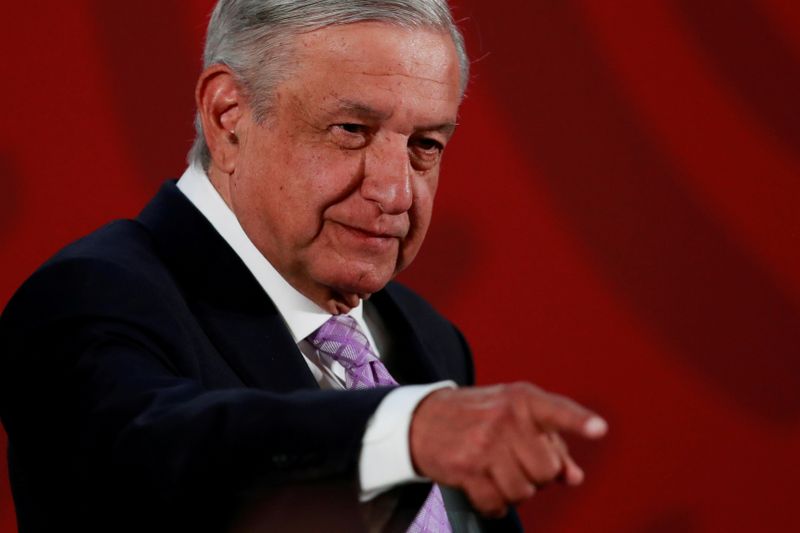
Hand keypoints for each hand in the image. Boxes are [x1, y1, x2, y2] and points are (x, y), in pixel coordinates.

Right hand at [409, 382, 606, 516]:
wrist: (423, 420)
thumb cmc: (478, 417)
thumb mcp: (515, 417)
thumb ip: (550, 443)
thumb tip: (574, 477)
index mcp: (522, 399)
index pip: (556, 411)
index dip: (579, 421)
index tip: (600, 429)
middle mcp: (505, 418)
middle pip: (547, 469)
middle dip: (538, 475)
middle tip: (517, 461)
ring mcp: (485, 444)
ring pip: (524, 491)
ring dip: (515, 491)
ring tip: (499, 472)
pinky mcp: (467, 468)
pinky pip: (497, 504)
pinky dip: (495, 504)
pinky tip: (485, 487)